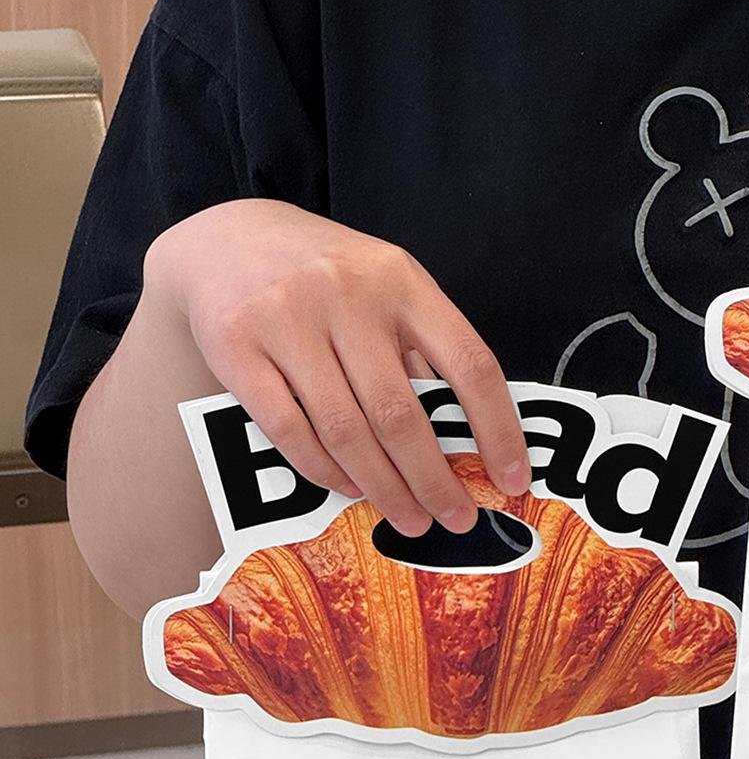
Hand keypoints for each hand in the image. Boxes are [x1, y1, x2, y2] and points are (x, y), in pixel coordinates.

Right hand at [143, 199, 529, 535]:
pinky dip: (325, 471)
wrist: (225, 238)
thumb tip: (469, 444)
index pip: (470, 365)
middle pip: (401, 414)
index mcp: (403, 282)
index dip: (498, 430)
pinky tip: (350, 489)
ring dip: (384, 488)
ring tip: (411, 520)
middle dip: (435, 480)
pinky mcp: (237, 347)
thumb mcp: (387, 289)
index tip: (514, 480)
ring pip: (347, 431)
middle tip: (457, 520)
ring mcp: (288, 319)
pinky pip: (290, 430)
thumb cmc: (327, 278)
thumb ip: (422, 350)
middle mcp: (347, 296)